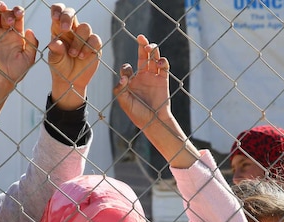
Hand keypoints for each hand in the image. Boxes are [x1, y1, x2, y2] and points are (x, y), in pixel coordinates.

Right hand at [0, 2, 38, 89]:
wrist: (2, 80)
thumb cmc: (16, 71)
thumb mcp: (29, 58)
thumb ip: (32, 44)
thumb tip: (29, 30)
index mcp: (18, 34)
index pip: (18, 17)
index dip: (19, 12)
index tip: (20, 14)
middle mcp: (6, 32)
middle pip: (7, 13)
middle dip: (10, 10)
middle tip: (13, 16)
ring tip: (1, 9)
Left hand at [48, 4, 101, 109]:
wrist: (71, 81)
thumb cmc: (60, 68)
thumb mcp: (54, 60)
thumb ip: (55, 51)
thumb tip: (55, 42)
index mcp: (59, 29)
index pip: (59, 12)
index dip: (58, 10)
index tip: (55, 17)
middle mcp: (72, 29)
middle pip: (72, 13)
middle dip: (68, 18)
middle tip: (65, 29)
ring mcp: (84, 36)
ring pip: (85, 27)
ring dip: (78, 41)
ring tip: (73, 54)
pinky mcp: (94, 45)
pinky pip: (95, 39)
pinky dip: (88, 47)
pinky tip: (82, 56)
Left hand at [114, 34, 198, 167]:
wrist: (153, 122)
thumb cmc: (137, 113)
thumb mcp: (124, 102)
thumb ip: (120, 89)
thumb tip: (124, 76)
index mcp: (131, 81)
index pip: (127, 67)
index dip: (126, 68)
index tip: (127, 78)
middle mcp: (142, 76)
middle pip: (142, 56)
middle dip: (141, 46)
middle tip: (140, 37)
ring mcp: (153, 77)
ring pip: (154, 58)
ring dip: (153, 50)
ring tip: (151, 46)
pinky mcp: (163, 80)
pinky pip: (163, 67)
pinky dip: (162, 62)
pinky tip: (159, 62)